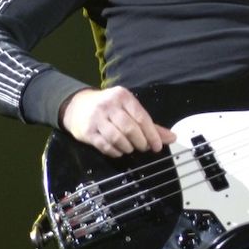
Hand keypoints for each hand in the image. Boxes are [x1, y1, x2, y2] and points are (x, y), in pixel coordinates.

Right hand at [59, 86, 176, 156]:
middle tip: (143, 147)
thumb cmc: (108, 107)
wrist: (76, 105)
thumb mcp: (128, 109)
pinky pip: (105, 145)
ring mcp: (96, 118)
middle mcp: (109, 105)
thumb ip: (149, 124)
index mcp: (122, 97)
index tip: (157, 146)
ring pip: (117, 138)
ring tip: (131, 148)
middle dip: (140, 142)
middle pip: (130, 128)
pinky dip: (115, 151)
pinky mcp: (87, 131)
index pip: (141, 117)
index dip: (152, 134)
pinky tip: (119, 151)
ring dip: (128, 147)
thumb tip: (171, 137)